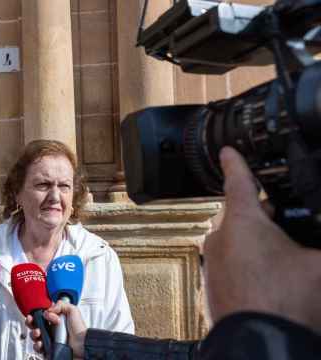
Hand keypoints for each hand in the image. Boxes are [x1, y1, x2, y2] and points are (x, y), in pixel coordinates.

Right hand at [26, 300, 86, 358]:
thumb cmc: (79, 329)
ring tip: (38, 333)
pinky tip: (41, 343)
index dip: (36, 315)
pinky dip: (37, 346)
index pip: (41, 316)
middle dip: (31, 324)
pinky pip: (39, 348)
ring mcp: (50, 340)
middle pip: (35, 326)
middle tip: (34, 324)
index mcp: (55, 320)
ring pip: (35, 337)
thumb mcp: (72, 310)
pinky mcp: (50, 349)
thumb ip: (61, 305)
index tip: (34, 315)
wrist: (83, 344)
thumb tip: (49, 309)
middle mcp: (51, 330)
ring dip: (33, 334)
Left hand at [204, 146, 320, 331]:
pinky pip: (230, 263)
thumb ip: (319, 242)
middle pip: (239, 214)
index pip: (238, 181)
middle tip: (280, 213)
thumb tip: (317, 249)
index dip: (236, 163)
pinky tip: (268, 276)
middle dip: (259, 212)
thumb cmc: (286, 302)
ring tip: (280, 251)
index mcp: (243, 222)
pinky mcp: (213, 285)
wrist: (258, 344)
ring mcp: (213, 263)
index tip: (226, 151)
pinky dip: (248, 262)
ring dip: (255, 240)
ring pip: (234, 240)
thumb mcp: (319, 265)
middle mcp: (220, 238)